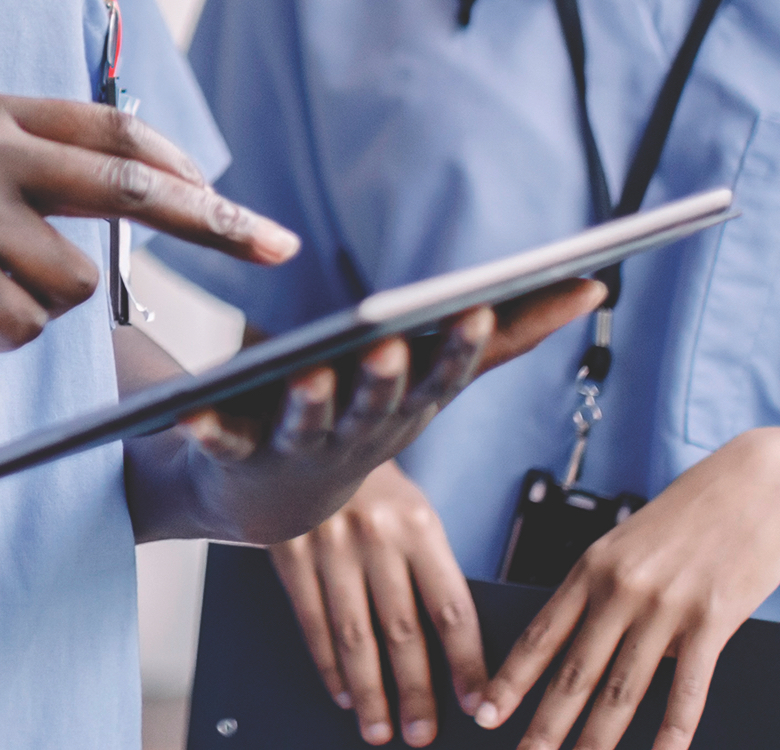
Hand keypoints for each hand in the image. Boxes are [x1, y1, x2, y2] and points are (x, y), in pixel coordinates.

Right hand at [0, 94, 299, 350]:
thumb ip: (19, 156)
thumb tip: (129, 184)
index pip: (111, 132)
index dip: (179, 167)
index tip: (227, 194)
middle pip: (134, 190)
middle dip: (218, 223)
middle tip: (280, 247)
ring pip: (75, 280)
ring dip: (40, 305)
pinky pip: (26, 325)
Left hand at [162, 283, 600, 549]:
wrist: (272, 494)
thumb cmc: (365, 416)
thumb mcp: (436, 377)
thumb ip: (509, 335)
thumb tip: (589, 285)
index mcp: (407, 409)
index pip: (441, 378)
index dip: (458, 348)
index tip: (476, 310)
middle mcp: (359, 433)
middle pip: (376, 404)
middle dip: (386, 377)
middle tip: (390, 342)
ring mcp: (298, 448)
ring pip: (308, 425)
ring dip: (310, 403)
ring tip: (307, 374)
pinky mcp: (237, 453)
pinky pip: (220, 440)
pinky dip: (206, 428)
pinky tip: (190, 410)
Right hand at [268, 460, 482, 746]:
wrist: (308, 434)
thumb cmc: (374, 488)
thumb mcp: (412, 514)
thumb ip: (428, 570)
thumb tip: (453, 652)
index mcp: (419, 525)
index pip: (451, 608)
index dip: (467, 662)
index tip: (478, 704)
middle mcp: (375, 535)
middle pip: (402, 631)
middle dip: (415, 692)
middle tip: (423, 736)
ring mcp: (328, 544)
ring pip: (354, 635)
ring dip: (368, 692)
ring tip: (379, 730)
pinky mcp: (288, 550)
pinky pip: (312, 620)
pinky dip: (327, 664)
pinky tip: (341, 692)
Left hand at [475, 426, 779, 749]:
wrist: (762, 483)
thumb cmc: (695, 512)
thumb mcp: (632, 541)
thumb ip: (609, 590)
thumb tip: (596, 642)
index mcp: (593, 566)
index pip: (540, 634)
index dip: (511, 679)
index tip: (486, 712)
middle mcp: (621, 588)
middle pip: (574, 672)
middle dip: (544, 724)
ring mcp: (666, 606)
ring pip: (622, 689)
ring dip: (598, 738)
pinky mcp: (713, 620)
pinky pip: (687, 687)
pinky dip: (673, 729)